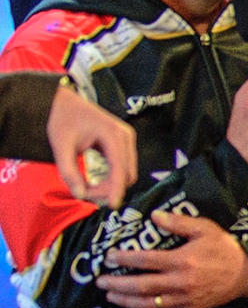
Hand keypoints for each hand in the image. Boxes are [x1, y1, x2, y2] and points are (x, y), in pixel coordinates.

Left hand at [47, 84, 136, 206]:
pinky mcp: (123, 144)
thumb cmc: (63, 119)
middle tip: (86, 195)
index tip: (110, 207)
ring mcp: (127, 140)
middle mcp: (125, 137)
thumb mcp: (61, 146)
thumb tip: (80, 195)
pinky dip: (112, 178)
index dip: (116, 190)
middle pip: (127, 174)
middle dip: (109, 189)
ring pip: (127, 173)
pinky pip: (123, 167)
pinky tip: (96, 182)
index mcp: (113, 135)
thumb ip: (69, 171)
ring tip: (88, 189)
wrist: (66, 100)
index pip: (120, 170)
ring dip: (111, 185)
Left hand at [102, 209, 247, 307]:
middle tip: (100, 281)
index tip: (109, 256)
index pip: (145, 260)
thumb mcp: (205, 229)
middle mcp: (180, 281)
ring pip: (148, 302)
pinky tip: (134, 304)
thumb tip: (154, 216)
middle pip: (141, 285)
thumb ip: (178, 223)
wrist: (247, 273)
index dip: (124, 258)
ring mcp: (184, 297)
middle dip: (117, 284)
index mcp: (182, 260)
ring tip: (110, 295)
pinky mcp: (189, 307)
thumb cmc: (224, 249)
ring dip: (126, 299)